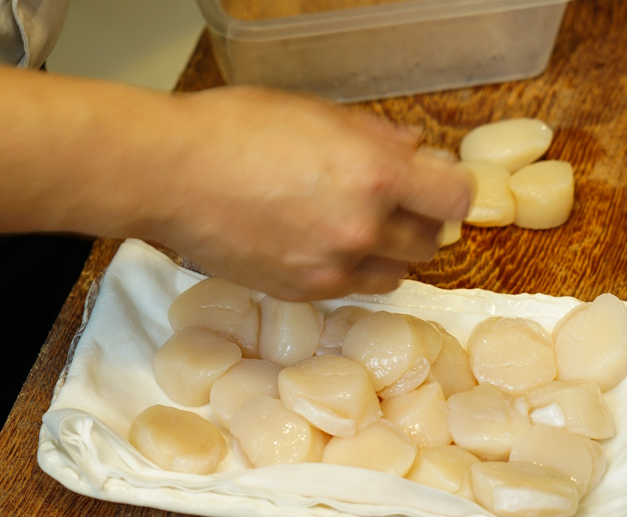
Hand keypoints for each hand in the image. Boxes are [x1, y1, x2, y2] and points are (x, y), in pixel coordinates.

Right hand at [115, 87, 473, 299]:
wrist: (171, 176)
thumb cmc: (235, 130)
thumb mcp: (315, 113)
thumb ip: (375, 135)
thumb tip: (414, 149)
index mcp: (374, 174)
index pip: (455, 199)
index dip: (452, 190)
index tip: (438, 186)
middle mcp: (362, 228)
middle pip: (430, 241)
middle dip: (421, 221)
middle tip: (398, 204)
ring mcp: (332, 268)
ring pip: (396, 274)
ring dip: (391, 253)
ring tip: (361, 230)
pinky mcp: (303, 293)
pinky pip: (352, 289)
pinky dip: (353, 271)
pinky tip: (326, 247)